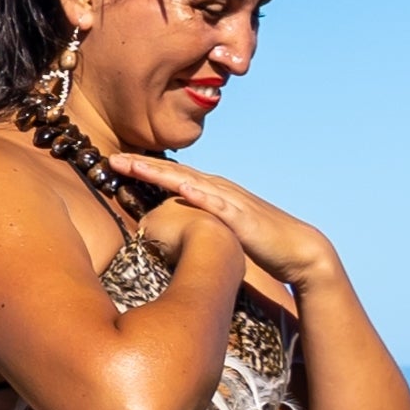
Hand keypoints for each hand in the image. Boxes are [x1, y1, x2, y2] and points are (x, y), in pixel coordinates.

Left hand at [107, 149, 338, 288]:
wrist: (299, 250)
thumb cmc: (261, 244)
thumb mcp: (222, 231)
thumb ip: (200, 224)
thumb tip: (176, 229)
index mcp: (213, 192)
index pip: (173, 176)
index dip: (145, 170)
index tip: (115, 165)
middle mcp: (219, 190)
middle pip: (175, 173)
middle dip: (143, 165)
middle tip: (110, 158)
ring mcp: (231, 201)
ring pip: (190, 182)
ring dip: (161, 172)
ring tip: (133, 165)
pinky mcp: (242, 218)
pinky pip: (218, 204)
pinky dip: (199, 194)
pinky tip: (181, 186)